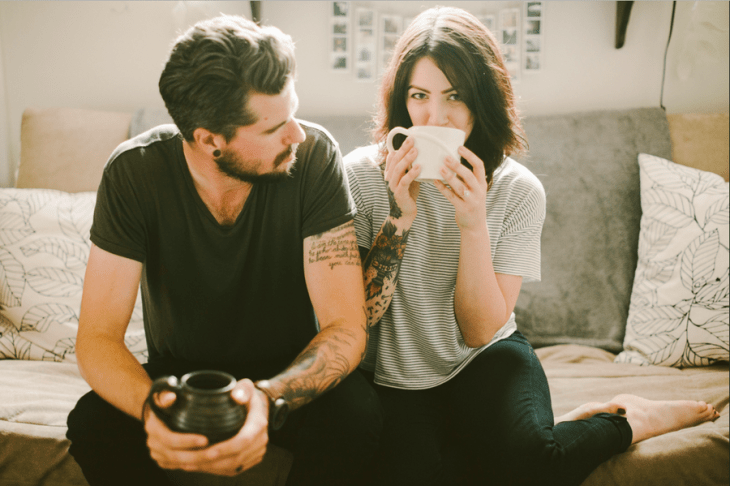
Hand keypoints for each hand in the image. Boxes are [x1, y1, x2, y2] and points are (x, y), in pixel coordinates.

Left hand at [145, 379, 269, 475]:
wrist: (259, 407)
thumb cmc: (248, 395)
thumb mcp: (246, 386)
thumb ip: (242, 388)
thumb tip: (236, 396)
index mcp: (258, 424)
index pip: (243, 441)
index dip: (226, 448)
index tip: (208, 452)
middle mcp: (260, 440)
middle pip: (237, 458)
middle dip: (214, 463)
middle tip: (190, 461)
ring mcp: (256, 451)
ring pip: (235, 467)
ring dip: (212, 468)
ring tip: (190, 465)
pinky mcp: (251, 458)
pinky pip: (234, 470)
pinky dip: (217, 470)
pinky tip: (200, 467)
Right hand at [384, 136, 420, 222]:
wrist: (404, 215)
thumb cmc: (408, 196)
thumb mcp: (410, 179)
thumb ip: (411, 169)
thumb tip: (422, 157)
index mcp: (391, 173)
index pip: (392, 157)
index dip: (399, 147)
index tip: (409, 137)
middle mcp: (390, 178)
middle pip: (395, 160)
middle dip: (403, 148)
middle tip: (412, 139)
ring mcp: (393, 185)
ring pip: (398, 169)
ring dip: (407, 158)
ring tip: (415, 150)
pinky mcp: (399, 193)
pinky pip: (404, 181)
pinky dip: (411, 173)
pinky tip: (419, 167)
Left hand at [433, 146, 487, 231]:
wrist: (475, 226)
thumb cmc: (471, 203)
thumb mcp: (474, 189)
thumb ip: (466, 178)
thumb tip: (451, 161)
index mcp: (482, 183)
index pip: (479, 165)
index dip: (470, 156)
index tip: (459, 148)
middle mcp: (479, 191)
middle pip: (468, 175)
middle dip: (457, 166)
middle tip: (445, 157)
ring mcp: (471, 201)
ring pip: (460, 187)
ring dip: (449, 177)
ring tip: (439, 169)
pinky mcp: (463, 209)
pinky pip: (451, 197)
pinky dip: (443, 189)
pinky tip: (435, 182)